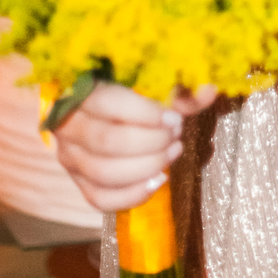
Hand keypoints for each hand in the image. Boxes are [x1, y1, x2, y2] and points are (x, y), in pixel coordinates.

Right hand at [53, 81, 216, 212]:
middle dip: (151, 142)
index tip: (176, 118)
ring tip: (173, 152)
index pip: (109, 104)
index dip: (146, 114)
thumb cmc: (130, 86)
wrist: (102, 105)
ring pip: (103, 173)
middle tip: (176, 134)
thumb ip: (180, 87)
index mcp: (81, 89)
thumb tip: (210, 91)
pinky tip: (158, 180)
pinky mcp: (77, 180)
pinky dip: (132, 195)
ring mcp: (68, 156)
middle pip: (108, 142)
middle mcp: (67, 125)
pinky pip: (99, 199)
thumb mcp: (153, 79)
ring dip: (146, 167)